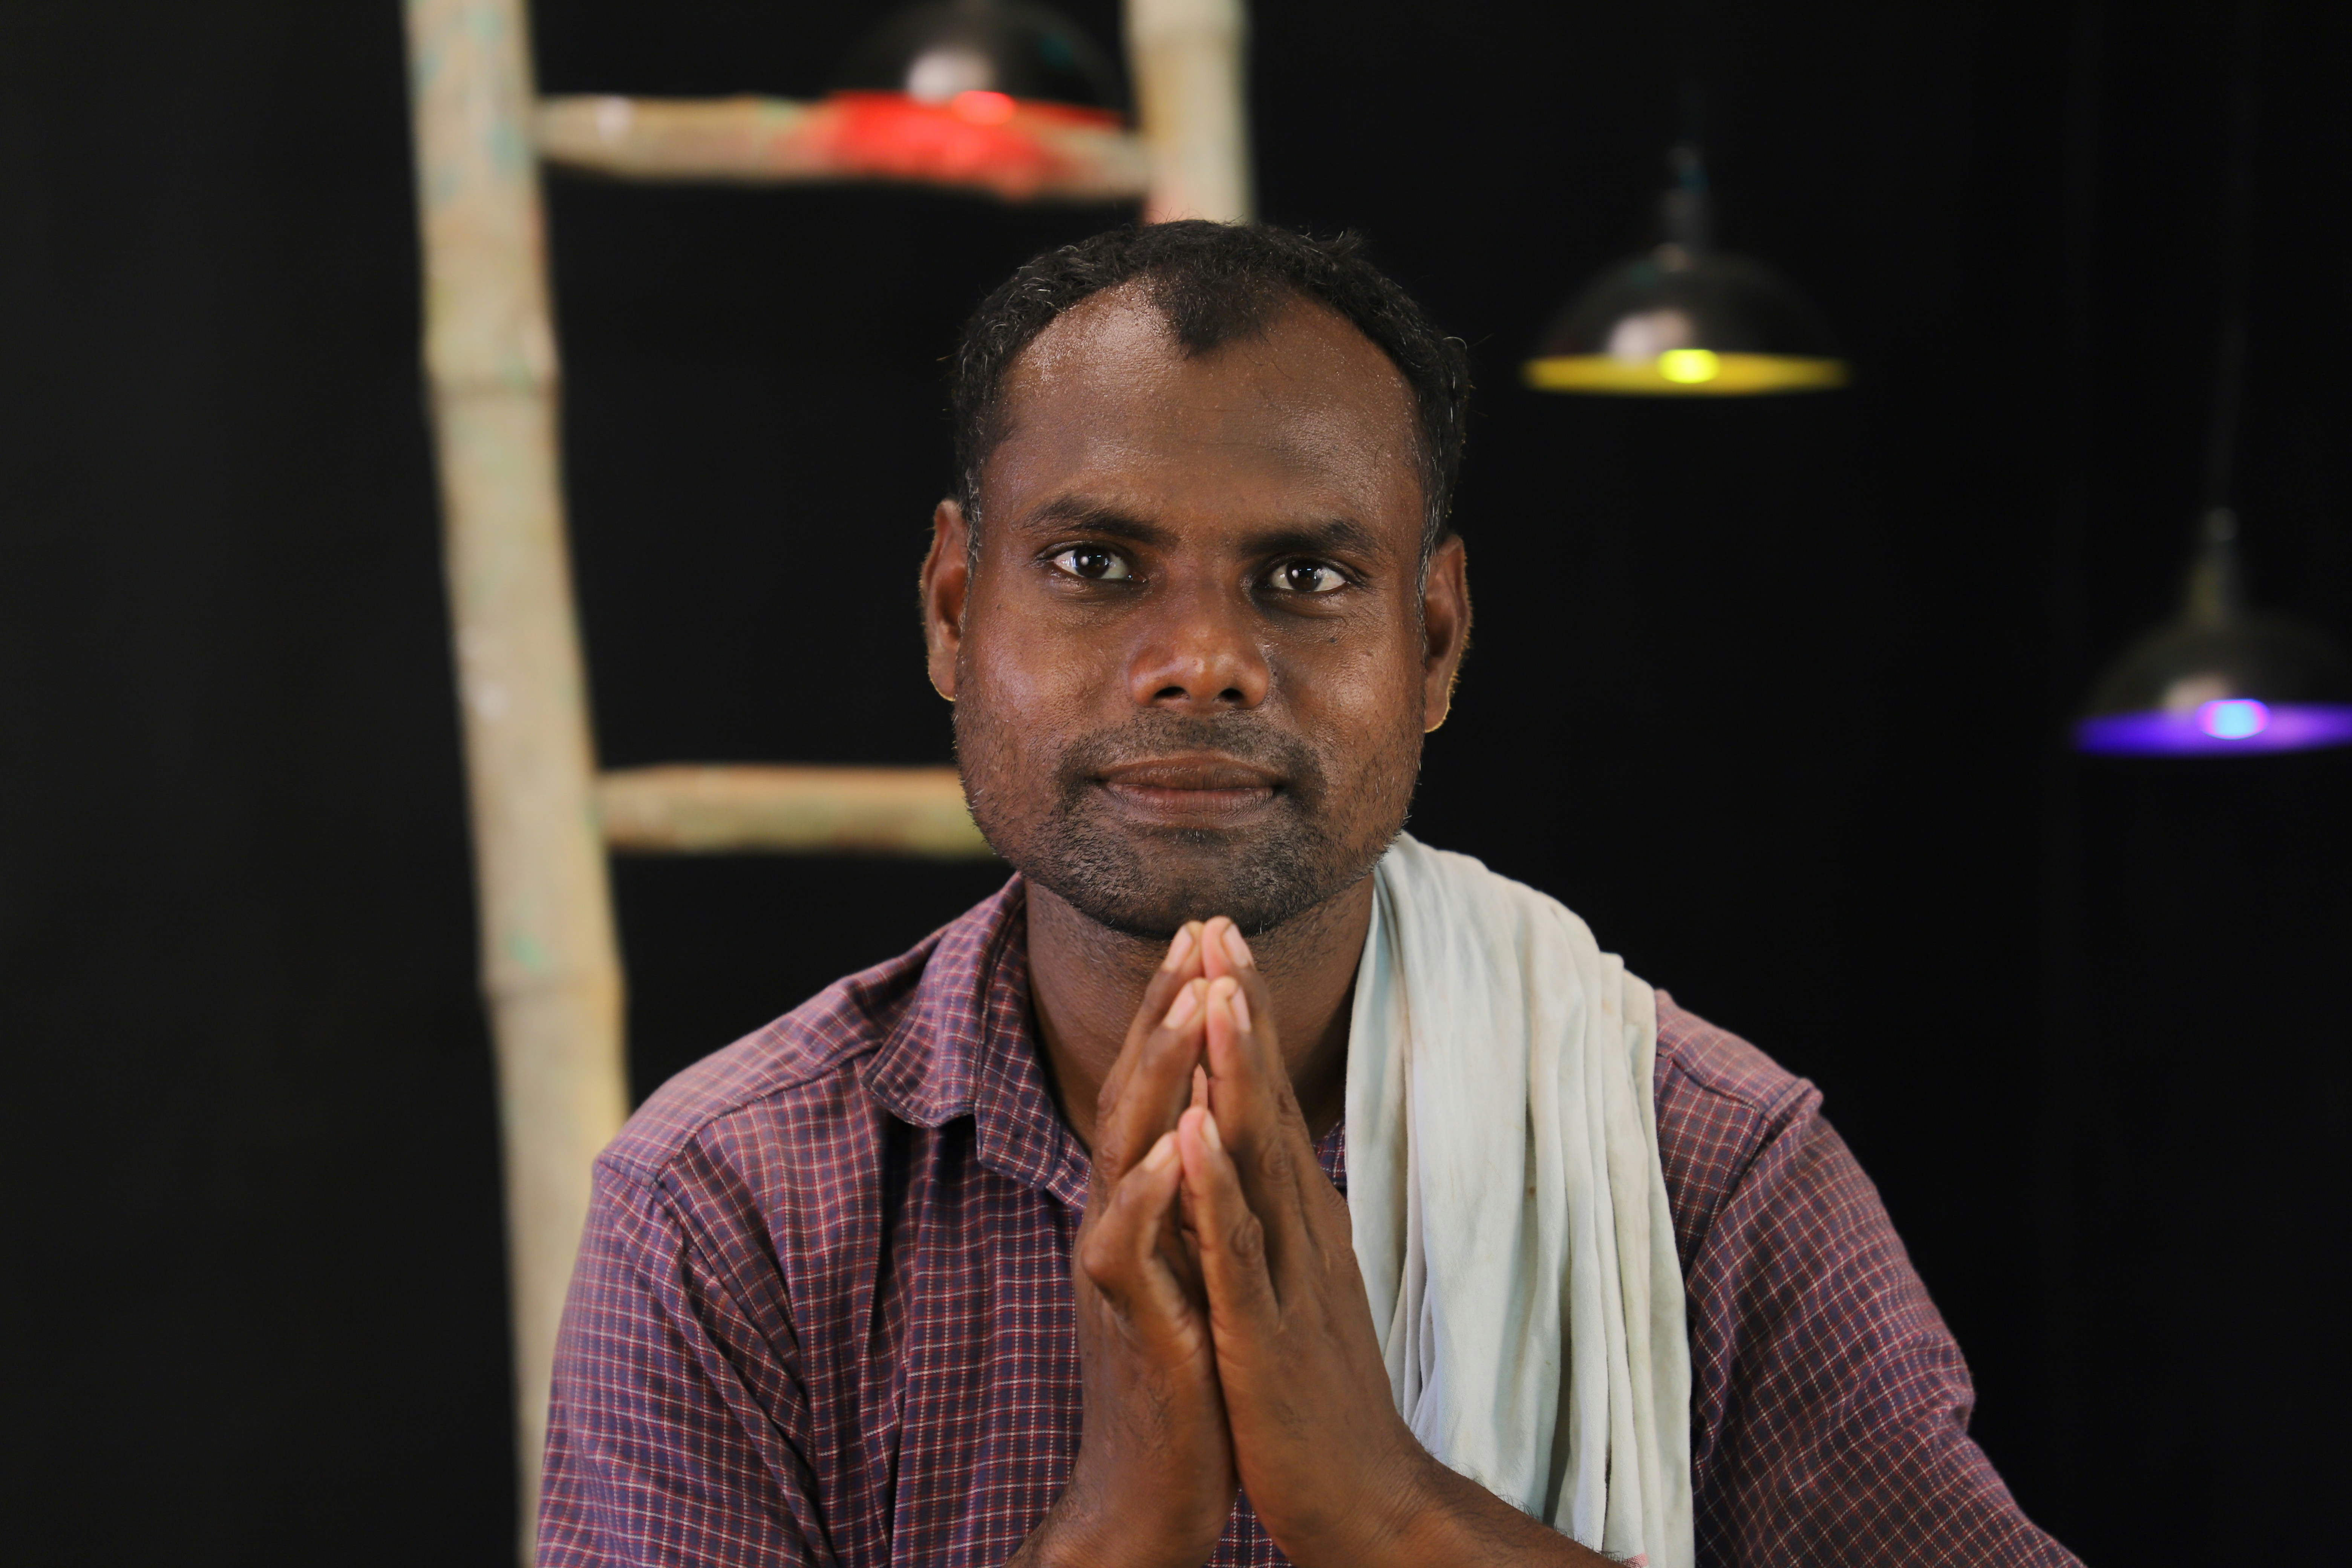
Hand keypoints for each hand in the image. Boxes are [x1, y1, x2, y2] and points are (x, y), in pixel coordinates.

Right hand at [1012, 923, 1236, 1567]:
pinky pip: (1130, 1247)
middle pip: (1136, 1094)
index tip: (1210, 932)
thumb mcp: (1189, 1264)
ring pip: (1128, 1150)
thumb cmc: (1182, 1374)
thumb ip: (1188, 1197)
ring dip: (1160, 1074)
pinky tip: (1176, 1145)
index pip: (1159, 1085)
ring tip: (1194, 1001)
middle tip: (1198, 930)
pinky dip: (1152, 1193)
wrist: (1152, 1489)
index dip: (1179, 1008)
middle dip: (1166, 1010)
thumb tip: (1209, 1122)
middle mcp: (1119, 1221)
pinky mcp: (1128, 1323)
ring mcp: (1117, 1269)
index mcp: (1141, 1205)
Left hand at [1176, 922, 1606, 1567]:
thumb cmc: (1315, 1393)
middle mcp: (1298, 1231)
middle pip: (1262, 1103)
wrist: (1361, 1499)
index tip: (1218, 937)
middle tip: (1217, 922)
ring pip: (1255, 1158)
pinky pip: (1236, 1251)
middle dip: (1238, 1010)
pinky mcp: (1264, 1335)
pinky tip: (1195, 1133)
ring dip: (1235, 1072)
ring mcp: (1286, 1278)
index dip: (1241, 1017)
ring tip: (1214, 991)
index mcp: (1296, 1219)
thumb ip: (1269, 1218)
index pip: (1261, 1098)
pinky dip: (1216, 1187)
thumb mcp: (1288, 1283)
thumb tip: (1244, 1151)